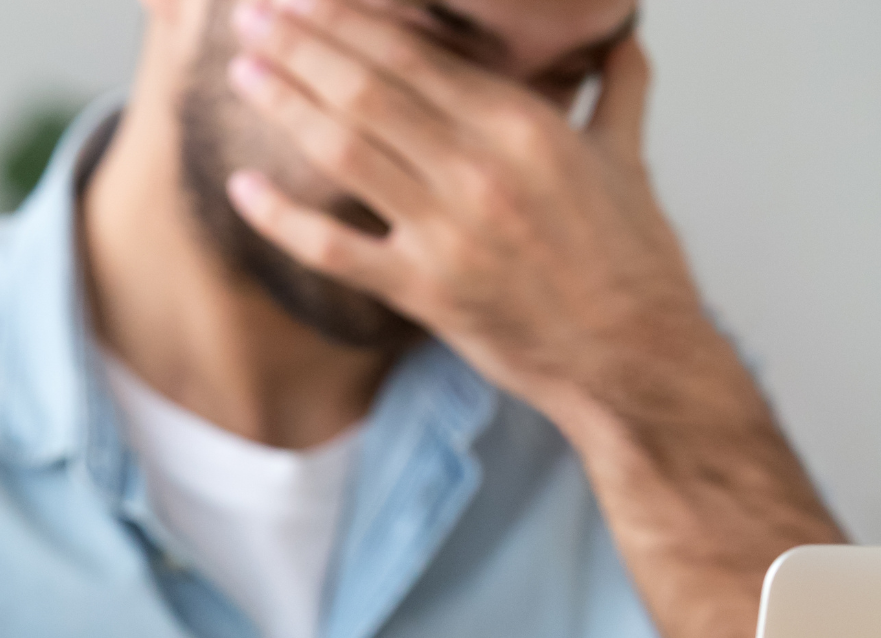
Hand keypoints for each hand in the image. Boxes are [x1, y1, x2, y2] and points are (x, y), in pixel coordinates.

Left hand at [223, 0, 728, 431]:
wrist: (637, 359)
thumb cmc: (636, 265)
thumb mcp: (631, 161)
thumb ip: (618, 92)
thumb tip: (623, 42)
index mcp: (525, 126)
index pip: (415, 54)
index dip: (350, 20)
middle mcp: (480, 170)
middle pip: (367, 89)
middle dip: (300, 46)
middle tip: (252, 16)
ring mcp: (448, 233)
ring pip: (344, 152)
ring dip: (285, 106)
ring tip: (243, 74)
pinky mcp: (426, 293)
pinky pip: (334, 249)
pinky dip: (282, 219)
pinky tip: (243, 189)